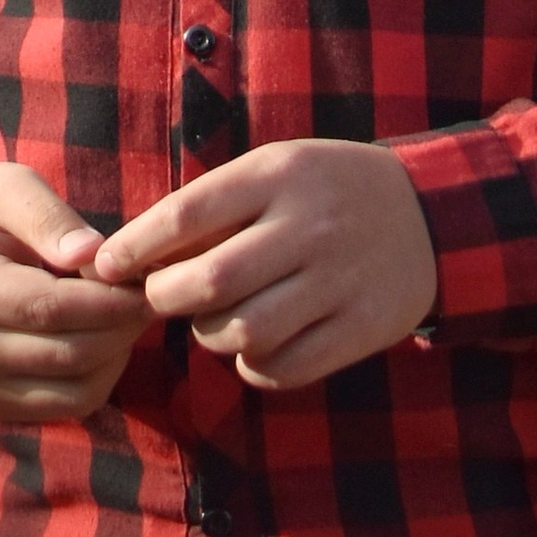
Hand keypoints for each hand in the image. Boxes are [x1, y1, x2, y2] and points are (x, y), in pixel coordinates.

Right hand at [0, 160, 148, 423]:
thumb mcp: (6, 187)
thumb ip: (46, 215)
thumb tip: (91, 253)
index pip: (49, 308)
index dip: (107, 300)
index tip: (147, 279)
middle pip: (69, 353)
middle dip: (122, 325)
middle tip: (152, 293)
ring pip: (76, 391)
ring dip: (118, 354)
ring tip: (131, 312)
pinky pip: (69, 406)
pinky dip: (102, 377)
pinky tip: (108, 337)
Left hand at [93, 139, 436, 390]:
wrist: (432, 215)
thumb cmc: (328, 190)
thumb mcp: (278, 169)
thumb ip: (218, 204)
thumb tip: (139, 254)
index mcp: (278, 175)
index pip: (187, 213)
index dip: (136, 246)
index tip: (104, 266)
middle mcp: (307, 226)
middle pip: (210, 281)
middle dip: (166, 299)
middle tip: (160, 299)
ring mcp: (338, 281)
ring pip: (244, 332)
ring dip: (212, 336)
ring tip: (214, 321)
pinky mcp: (362, 328)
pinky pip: (286, 367)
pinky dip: (255, 368)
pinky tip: (255, 349)